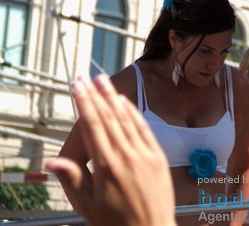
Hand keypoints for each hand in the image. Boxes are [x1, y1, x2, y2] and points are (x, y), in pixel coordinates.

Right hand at [45, 75, 175, 225]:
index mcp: (106, 167)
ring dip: (113, 97)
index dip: (84, 103)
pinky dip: (133, 113)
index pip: (93, 126)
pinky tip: (124, 102)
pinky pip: (143, 128)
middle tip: (86, 77)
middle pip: (108, 117)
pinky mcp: (158, 156)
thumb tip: (51, 162)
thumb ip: (72, 180)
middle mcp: (126, 155)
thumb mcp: (88, 208)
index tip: (77, 86)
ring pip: (126, 119)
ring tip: (103, 80)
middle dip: (95, 95)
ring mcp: (144, 154)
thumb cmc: (115, 225)